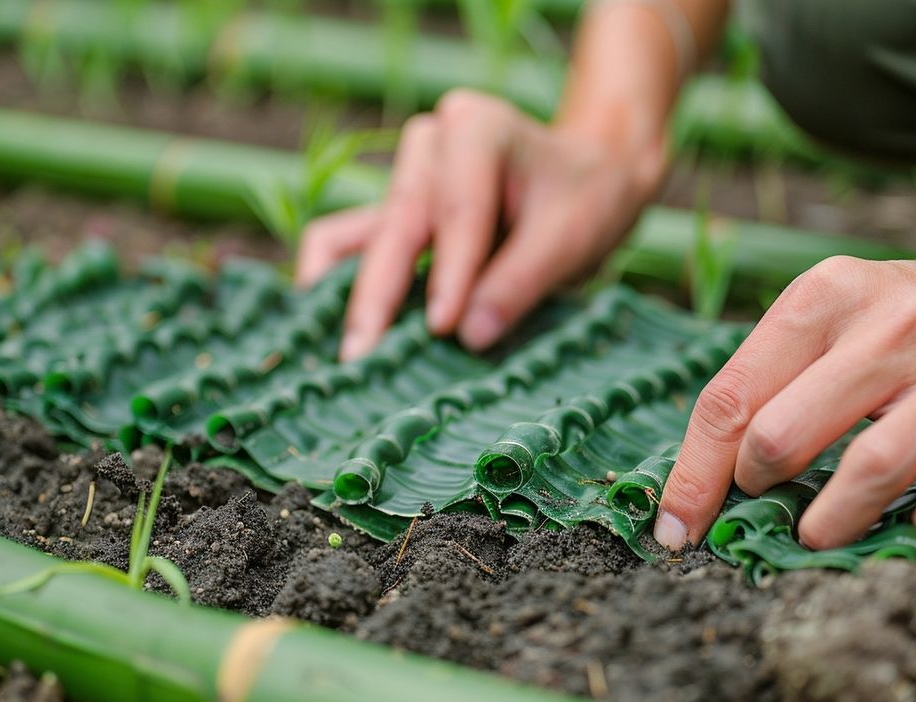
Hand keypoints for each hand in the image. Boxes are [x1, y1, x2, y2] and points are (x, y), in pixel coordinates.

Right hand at [296, 89, 665, 360]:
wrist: (586, 181)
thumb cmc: (584, 201)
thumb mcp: (572, 238)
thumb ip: (520, 282)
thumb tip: (467, 337)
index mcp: (476, 128)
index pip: (458, 209)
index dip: (449, 272)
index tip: (444, 328)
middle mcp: (428, 146)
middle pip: (396, 226)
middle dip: (380, 294)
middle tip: (364, 358)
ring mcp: (403, 180)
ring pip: (357, 236)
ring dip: (348, 294)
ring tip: (345, 356)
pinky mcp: (391, 215)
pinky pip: (345, 244)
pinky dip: (335, 285)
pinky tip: (328, 331)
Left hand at [653, 229, 915, 551]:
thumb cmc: (910, 326)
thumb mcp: (833, 317)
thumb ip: (769, 381)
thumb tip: (700, 477)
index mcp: (830, 295)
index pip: (732, 395)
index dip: (694, 474)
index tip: (674, 526)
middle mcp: (895, 329)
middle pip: (782, 433)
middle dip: (755, 486)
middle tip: (761, 505)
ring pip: (867, 472)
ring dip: (826, 523)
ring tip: (813, 536)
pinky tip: (905, 527)